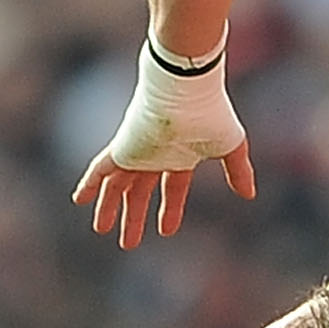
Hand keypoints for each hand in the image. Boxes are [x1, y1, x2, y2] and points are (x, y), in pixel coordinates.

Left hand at [74, 46, 255, 248]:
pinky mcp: (122, 146)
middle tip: (129, 242)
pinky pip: (100, 168)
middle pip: (139, 192)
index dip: (169, 210)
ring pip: (117, 186)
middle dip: (134, 217)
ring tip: (102, 229)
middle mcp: (154, 156)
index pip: (172, 188)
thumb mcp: (231, 146)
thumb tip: (249, 195)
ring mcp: (136, 152)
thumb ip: (238, 170)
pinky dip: (89, 183)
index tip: (166, 231)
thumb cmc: (212, 112)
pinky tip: (79, 199)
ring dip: (108, 208)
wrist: (187, 85)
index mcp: (180, 156)